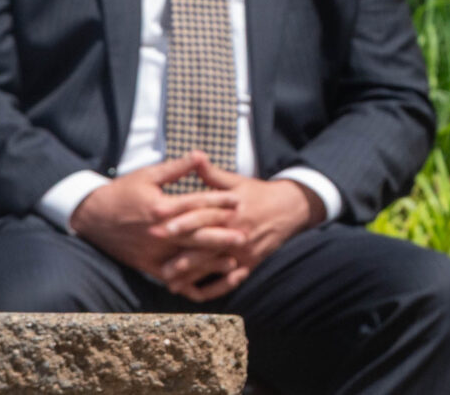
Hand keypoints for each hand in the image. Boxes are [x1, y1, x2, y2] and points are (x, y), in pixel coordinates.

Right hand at [67, 154, 242, 281]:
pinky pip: (170, 276)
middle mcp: (159, 232)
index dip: (220, 201)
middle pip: (197, 234)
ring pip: (187, 259)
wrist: (93, 217)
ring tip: (233, 263)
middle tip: (245, 236)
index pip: (197, 204)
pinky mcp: (146, 265)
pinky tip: (203, 282)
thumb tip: (199, 154)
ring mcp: (153, 251)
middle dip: (223, 236)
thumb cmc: (122, 192)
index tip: (239, 200)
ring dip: (210, 262)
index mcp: (161, 207)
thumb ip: (176, 168)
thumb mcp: (148, 175)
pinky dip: (188, 281)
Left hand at [151, 165, 321, 300]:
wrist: (290, 208)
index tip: (160, 223)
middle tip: (159, 262)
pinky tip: (195, 294)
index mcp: (231, 210)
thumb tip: (195, 155)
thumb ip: (212, 174)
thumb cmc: (258, 193)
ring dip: (192, 276)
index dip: (181, 219)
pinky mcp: (251, 264)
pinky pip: (231, 282)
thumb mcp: (237, 182)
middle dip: (181, 254)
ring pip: (214, 266)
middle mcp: (237, 231)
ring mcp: (244, 251)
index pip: (202, 215)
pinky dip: (214, 289)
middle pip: (206, 244)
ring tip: (170, 282)